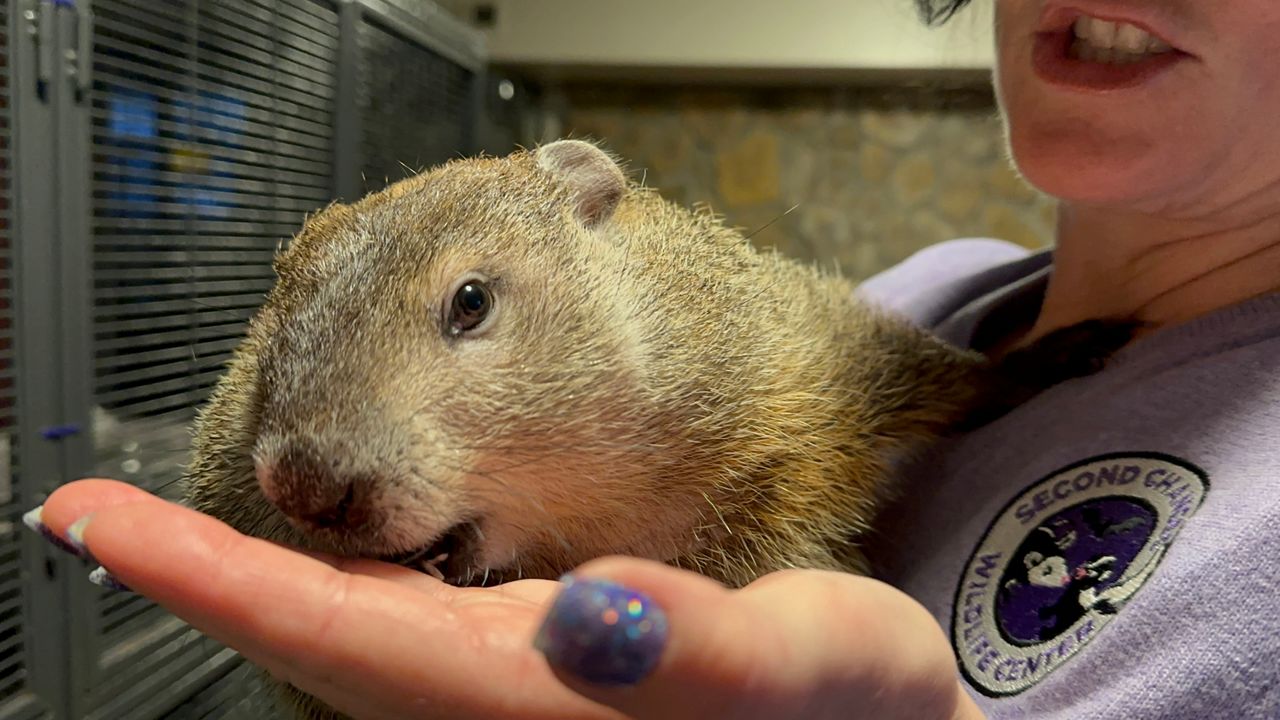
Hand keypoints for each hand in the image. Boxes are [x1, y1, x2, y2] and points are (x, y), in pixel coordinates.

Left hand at [33, 479, 982, 719]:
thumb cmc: (849, 710)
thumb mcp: (809, 665)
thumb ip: (704, 649)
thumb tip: (588, 621)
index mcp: (541, 701)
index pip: (342, 638)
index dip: (216, 582)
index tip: (98, 525)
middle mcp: (502, 696)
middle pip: (314, 638)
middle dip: (197, 578)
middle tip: (91, 512)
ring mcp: (512, 681)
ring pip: (347, 631)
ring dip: (248, 580)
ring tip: (159, 529)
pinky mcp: (537, 658)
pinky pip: (403, 621)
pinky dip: (332, 582)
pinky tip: (313, 552)